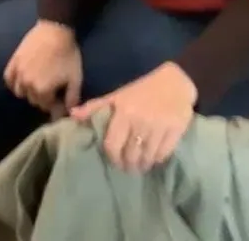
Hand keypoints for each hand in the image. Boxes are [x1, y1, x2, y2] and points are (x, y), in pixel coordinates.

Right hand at [4, 20, 83, 114]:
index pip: (46, 106)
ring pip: (20, 92)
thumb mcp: (75, 78)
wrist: (56, 30)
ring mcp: (18, 73)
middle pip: (33, 100)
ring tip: (37, 84)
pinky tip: (21, 80)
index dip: (55, 103)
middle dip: (43, 98)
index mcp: (43, 91)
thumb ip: (72, 98)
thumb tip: (69, 112)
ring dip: (29, 91)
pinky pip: (9, 78)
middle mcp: (27, 85)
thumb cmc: (67, 55)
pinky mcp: (13, 62)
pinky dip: (14, 83)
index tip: (60, 97)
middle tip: (51, 89)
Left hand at [71, 63, 197, 173]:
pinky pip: (163, 154)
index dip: (113, 158)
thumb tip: (72, 115)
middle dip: (129, 165)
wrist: (176, 81)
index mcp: (123, 113)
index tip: (116, 162)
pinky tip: (154, 158)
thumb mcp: (118, 96)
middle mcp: (140, 121)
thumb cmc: (143, 90)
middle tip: (129, 168)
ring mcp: (158, 127)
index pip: (113, 146)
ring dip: (143, 165)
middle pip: (130, 155)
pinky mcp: (175, 130)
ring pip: (147, 157)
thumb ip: (95, 107)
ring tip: (141, 166)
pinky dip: (157, 160)